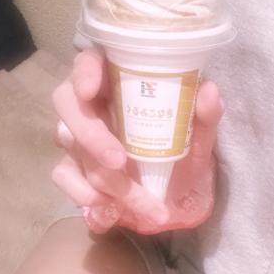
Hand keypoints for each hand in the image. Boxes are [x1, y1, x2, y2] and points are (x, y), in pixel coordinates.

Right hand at [51, 49, 223, 234]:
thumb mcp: (200, 137)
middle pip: (68, 104)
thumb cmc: (184, 152)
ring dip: (100, 177)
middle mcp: (92, 105)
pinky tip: (110, 211)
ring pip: (69, 147)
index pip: (90, 62)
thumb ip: (204, 115)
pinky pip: (65, 177)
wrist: (180, 196)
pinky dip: (85, 196)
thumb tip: (209, 91)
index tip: (91, 90)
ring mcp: (78, 137)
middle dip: (90, 134)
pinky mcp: (73, 169)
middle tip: (118, 161)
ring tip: (138, 202)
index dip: (85, 71)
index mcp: (119, 83)